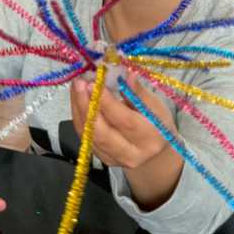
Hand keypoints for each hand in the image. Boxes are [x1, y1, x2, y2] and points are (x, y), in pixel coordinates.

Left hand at [70, 71, 183, 209]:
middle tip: (80, 83)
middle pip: (102, 132)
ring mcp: (114, 159)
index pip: (124, 120)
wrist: (155, 151)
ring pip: (89, 135)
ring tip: (76, 87)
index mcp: (150, 138)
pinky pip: (85, 137)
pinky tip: (77, 99)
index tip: (94, 82)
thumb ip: (138, 92)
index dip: (107, 102)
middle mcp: (131, 154)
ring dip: (79, 109)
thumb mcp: (155, 106)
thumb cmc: (157, 123)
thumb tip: (126, 74)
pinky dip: (79, 117)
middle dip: (86, 106)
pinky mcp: (102, 158)